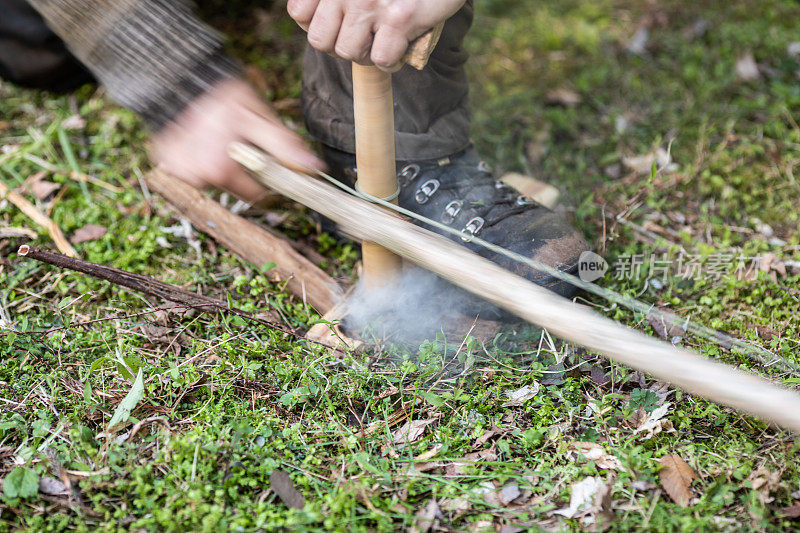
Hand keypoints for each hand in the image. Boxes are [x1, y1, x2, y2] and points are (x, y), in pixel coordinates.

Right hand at [149, 77, 324, 201]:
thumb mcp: (258, 118)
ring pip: (218, 183)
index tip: (266, 160)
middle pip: (237, 190)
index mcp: (221, 171)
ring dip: (223, 166)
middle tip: (240, 143)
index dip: (268, 179)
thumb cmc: (222, 99)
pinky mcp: (169, 168)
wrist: (180, 82)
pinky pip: (194, 174)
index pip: (257, 195)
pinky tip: (203, 143)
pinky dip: (201, 161)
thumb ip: (284, 145)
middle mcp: (198, 178)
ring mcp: (181, 174)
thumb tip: (314, 168)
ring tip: (220, 140)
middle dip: (244, 171)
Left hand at [287, 0, 464, 69]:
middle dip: (341, 46)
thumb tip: (316, 24)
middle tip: (363, 38)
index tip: (339, 23)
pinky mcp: (398, 18)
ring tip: (384, 40)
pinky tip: (401, 46)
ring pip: (348, 52)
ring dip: (368, 54)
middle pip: (320, 40)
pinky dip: (392, 61)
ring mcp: (369, 3)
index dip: (318, 25)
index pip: (299, 13)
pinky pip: (381, 59)